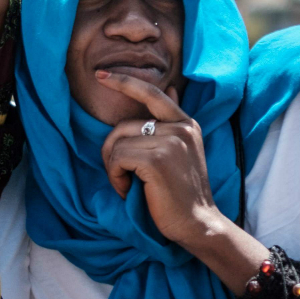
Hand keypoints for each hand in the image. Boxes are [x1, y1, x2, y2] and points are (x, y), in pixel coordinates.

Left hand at [96, 71, 223, 245]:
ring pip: (118, 143)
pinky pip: (118, 158)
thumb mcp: (184, 150)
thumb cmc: (183, 193)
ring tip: (128, 185)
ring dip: (113, 168)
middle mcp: (181, 128)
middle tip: (121, 176)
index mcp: (187, 123)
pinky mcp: (157, 160)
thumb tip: (170, 87)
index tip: (101, 75)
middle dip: (112, 151)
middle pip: (124, 125)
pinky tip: (127, 190)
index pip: (151, 92)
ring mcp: (170, 142)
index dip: (124, 82)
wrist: (198, 224)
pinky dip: (115, 177)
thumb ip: (171, 122)